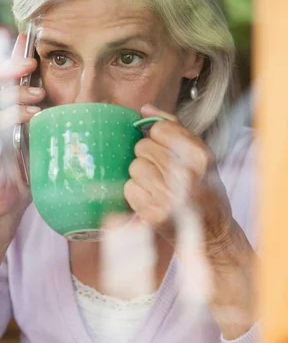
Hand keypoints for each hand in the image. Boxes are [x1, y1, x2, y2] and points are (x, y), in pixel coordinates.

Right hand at [0, 33, 43, 220]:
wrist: (5, 209)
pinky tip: (33, 117)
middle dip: (11, 69)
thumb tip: (78, 105)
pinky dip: (13, 118)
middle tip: (32, 64)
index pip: (3, 79)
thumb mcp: (41, 144)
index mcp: (2, 115)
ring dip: (16, 94)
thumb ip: (48, 123)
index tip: (28, 41)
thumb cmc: (26, 175)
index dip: (12, 58)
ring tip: (40, 96)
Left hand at [124, 104, 235, 258]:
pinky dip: (137, 193)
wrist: (212, 233)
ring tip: (159, 187)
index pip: (158, 129)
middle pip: (142, 147)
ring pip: (134, 167)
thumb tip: (144, 109)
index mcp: (199, 156)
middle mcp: (185, 175)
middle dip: (149, 157)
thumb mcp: (201, 156)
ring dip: (142, 176)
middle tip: (164, 172)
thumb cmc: (205, 189)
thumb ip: (174, 128)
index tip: (166, 150)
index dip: (157, 138)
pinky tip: (153, 199)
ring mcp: (168, 196)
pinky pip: (129, 188)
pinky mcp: (153, 214)